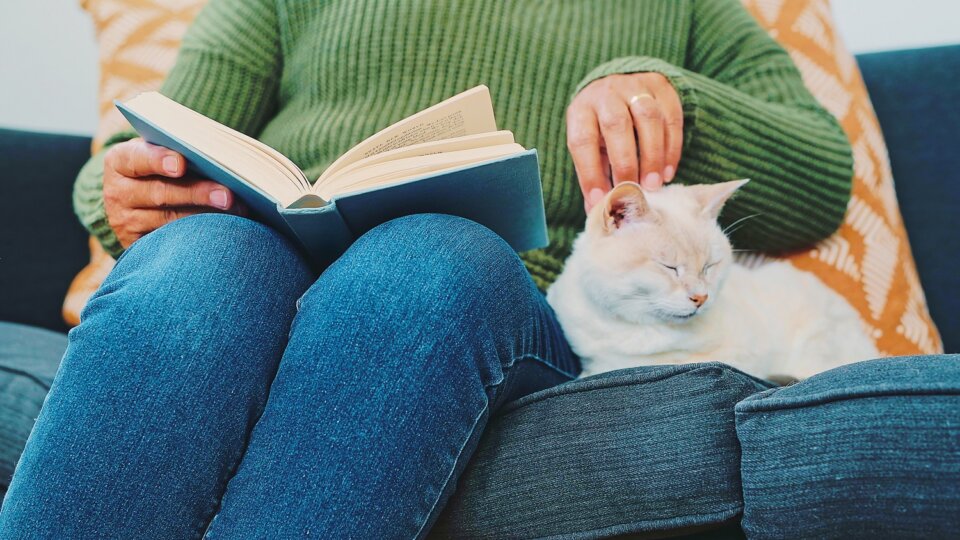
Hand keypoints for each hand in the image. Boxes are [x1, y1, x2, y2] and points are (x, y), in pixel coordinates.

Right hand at [103, 138, 244, 248]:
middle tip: (228, 195)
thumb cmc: (159, 168)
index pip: (136, 158)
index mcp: (120, 161)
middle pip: (160, 193)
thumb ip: (180, 150)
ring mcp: (126, 222)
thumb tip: (222, 156)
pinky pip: (171, 242)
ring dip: (207, 216)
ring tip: (239, 211)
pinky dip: (199, 236)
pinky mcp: (137, 246)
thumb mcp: (160, 153)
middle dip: (197, 193)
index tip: (181, 163)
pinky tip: (224, 230)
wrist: (135, 201)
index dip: (158, 160)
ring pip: (170, 221)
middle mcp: (117, 193)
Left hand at [566, 72, 682, 211]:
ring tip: (654, 184)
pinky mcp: (662, 86)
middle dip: (626, 162)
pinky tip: (667, 171)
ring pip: (648, 118)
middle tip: (634, 189)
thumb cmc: (601, 126)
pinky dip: (671, 148)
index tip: (600, 199)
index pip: (582, 141)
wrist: (620, 82)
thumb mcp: (591, 145)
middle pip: (616, 125)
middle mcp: (607, 94)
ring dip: (653, 155)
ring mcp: (635, 86)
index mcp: (582, 111)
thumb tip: (596, 210)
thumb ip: (594, 174)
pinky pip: (672, 117)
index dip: (590, 172)